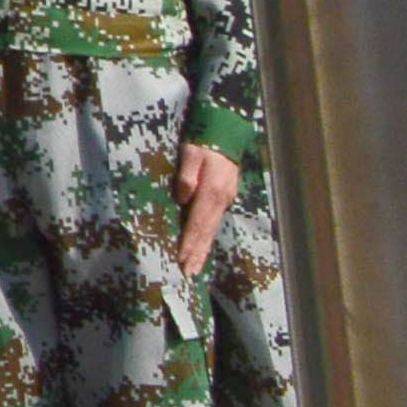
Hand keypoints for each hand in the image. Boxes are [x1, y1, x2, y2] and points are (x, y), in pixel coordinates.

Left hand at [179, 140, 240, 275]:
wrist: (225, 132)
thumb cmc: (203, 142)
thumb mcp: (191, 153)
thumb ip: (187, 175)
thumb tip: (182, 199)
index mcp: (211, 192)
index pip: (198, 224)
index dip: (189, 243)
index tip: (181, 261)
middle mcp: (220, 200)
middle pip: (206, 233)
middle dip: (197, 254)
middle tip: (188, 274)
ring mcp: (224, 200)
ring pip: (211, 230)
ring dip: (202, 250)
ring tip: (194, 268)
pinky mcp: (224, 197)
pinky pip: (213, 222)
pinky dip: (207, 237)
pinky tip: (201, 247)